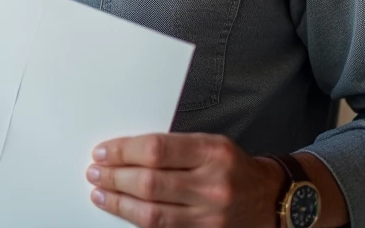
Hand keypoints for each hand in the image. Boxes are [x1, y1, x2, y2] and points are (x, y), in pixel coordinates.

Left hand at [85, 132, 283, 227]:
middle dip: (115, 177)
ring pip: (152, 213)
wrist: (270, 200)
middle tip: (95, 172)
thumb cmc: (233, 167)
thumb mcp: (210, 144)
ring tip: (100, 193)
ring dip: (119, 202)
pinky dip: (137, 220)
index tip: (103, 152)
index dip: (123, 151)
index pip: (156, 149)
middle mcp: (212, 185)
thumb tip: (126, 151)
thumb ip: (173, 147)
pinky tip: (122, 211)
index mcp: (212, 152)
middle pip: (150, 182)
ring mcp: (209, 215)